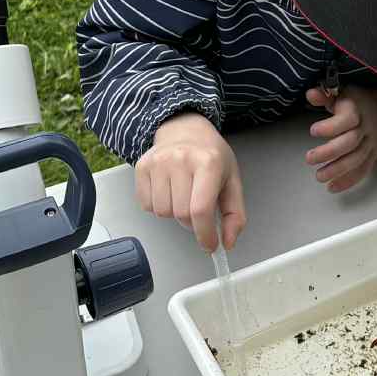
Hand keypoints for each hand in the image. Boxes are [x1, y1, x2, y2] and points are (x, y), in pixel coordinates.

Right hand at [136, 112, 245, 252]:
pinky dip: (158, 206)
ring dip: (174, 213)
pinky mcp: (142, 167)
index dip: (205, 234)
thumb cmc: (211, 156)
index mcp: (208, 162)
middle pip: (181, 214)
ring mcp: (158, 162)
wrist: (185, 130)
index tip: (209, 245)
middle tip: (198, 211)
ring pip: (162, 212)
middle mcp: (181, 159)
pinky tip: (169, 190)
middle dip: (192, 223)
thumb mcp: (232, 181)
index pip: (201, 209)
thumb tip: (228, 242)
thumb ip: (235, 214)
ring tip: (183, 195)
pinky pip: (146, 205)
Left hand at [304, 82, 376, 193]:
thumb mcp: (342, 92)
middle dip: (329, 152)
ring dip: (337, 171)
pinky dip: (348, 181)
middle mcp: (367, 128)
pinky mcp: (374, 155)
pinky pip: (363, 170)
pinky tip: (332, 187)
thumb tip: (311, 94)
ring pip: (357, 159)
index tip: (313, 131)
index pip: (348, 119)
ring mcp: (372, 143)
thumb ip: (325, 95)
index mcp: (358, 110)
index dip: (331, 127)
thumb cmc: (356, 101)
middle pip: (351, 142)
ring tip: (319, 177)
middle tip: (309, 159)